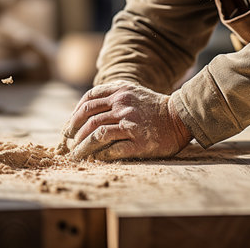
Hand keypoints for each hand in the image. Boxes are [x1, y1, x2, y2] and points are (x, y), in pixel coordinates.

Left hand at [63, 81, 191, 159]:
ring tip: (77, 155)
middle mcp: (123, 105)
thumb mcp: (132, 92)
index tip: (69, 127)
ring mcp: (131, 123)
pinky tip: (97, 158)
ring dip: (83, 147)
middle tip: (69, 142)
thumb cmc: (153, 108)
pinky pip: (112, 149)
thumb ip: (111, 96)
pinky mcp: (139, 142)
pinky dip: (101, 155)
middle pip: (88, 118)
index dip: (74, 114)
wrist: (180, 118)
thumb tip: (84, 114)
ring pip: (97, 134)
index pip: (88, 100)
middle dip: (74, 132)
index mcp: (119, 91)